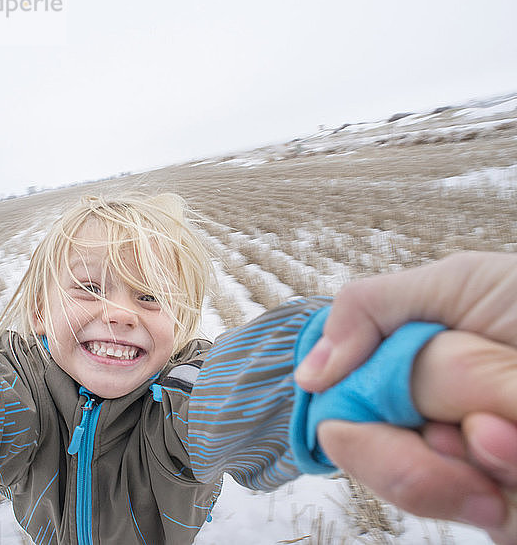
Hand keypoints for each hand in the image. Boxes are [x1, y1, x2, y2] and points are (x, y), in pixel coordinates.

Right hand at [294, 251, 516, 541]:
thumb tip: (310, 375)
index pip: (342, 421)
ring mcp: (469, 471)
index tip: (404, 417)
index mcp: (401, 377)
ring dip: (484, 466)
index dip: (363, 429)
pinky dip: (507, 491)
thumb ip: (370, 310)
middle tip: (483, 423)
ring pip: (435, 496)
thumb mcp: (456, 285)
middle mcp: (426, 424)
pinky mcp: (505, 512)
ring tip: (516, 442)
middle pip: (382, 465)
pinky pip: (493, 522)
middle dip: (432, 442)